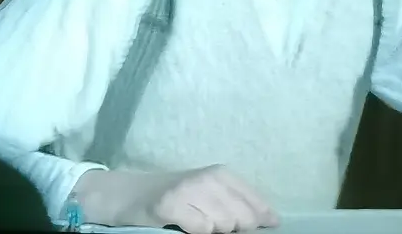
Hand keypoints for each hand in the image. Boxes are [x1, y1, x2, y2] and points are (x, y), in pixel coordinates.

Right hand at [74, 165, 278, 232]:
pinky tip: (182, 225)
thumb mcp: (209, 194)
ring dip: (212, 232)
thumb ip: (238, 204)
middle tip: (210, 225)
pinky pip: (200, 230)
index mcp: (223, 174)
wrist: (128, 195)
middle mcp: (209, 178)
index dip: (260, 221)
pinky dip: (195, 232)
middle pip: (242, 219)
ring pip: (222, 225)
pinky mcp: (170, 205)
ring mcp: (189, 190)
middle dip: (232, 230)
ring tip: (194, 223)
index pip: (256, 205)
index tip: (264, 228)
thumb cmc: (174, 197)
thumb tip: (272, 221)